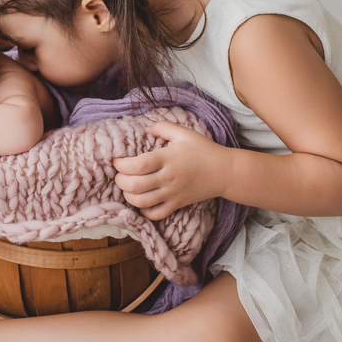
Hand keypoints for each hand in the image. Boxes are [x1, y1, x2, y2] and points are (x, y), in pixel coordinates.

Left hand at [112, 120, 230, 220]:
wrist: (224, 172)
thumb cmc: (203, 150)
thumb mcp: (184, 133)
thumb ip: (162, 127)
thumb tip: (143, 129)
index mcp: (168, 158)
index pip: (137, 165)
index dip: (121, 164)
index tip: (117, 160)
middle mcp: (168, 178)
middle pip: (135, 186)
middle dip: (120, 180)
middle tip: (119, 173)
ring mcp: (172, 194)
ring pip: (141, 202)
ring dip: (128, 196)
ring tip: (127, 187)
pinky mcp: (177, 204)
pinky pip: (156, 214)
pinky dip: (144, 211)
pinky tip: (142, 201)